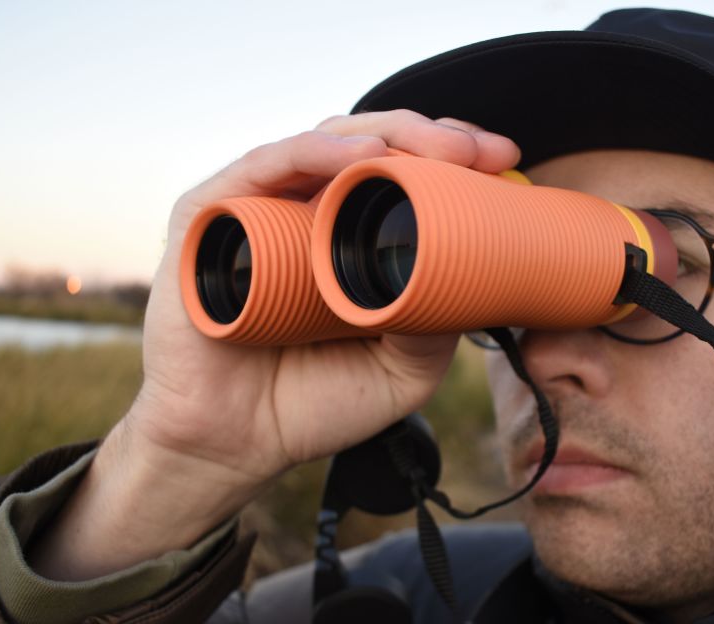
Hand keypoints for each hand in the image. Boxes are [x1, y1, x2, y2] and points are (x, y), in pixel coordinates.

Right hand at [29, 111, 519, 578]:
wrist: (234, 446)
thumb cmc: (315, 403)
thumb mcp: (405, 369)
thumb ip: (439, 319)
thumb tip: (483, 266)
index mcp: (351, 237)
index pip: (406, 175)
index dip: (456, 161)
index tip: (505, 164)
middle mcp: (306, 213)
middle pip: (374, 148)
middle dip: (435, 138)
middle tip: (481, 153)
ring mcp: (259, 211)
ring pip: (326, 144)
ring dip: (388, 136)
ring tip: (439, 150)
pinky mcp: (208, 218)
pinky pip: (261, 168)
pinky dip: (313, 152)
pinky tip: (360, 157)